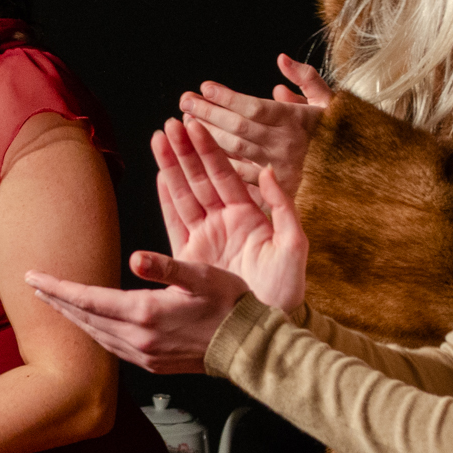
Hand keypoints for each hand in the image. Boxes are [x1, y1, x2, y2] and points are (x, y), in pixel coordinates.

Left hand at [27, 253, 248, 374]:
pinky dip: (93, 333)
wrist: (249, 347)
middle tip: (33, 285)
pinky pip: (110, 348)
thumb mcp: (202, 276)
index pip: (88, 299)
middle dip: (56, 301)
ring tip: (54, 302)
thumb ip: (166, 267)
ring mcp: (144, 354)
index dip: (58, 288)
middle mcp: (138, 338)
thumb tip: (136, 258)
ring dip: (72, 318)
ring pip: (95, 335)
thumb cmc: (230, 305)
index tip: (34, 277)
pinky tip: (89, 325)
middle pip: (85, 318)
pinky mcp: (152, 363)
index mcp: (145, 314)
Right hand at [156, 119, 307, 311]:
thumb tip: (269, 171)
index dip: (208, 149)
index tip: (194, 125)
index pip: (224, 174)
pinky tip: (160, 176)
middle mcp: (225, 222)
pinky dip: (166, 199)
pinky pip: (175, 222)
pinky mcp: (190, 257)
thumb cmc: (286, 290)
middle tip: (170, 123)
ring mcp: (207, 238)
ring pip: (185, 194)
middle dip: (184, 150)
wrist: (267, 328)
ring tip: (159, 138)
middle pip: (200, 178)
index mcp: (249, 216)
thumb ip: (282, 207)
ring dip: (171, 166)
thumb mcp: (294, 246)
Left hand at [178, 54, 330, 192]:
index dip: (227, 97)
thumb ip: (306, 78)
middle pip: (238, 128)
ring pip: (235, 152)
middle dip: (208, 114)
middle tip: (183, 102)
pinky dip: (219, 165)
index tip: (204, 86)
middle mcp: (285, 145)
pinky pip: (241, 178)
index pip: (255, 107)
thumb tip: (281, 58)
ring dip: (207, 137)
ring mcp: (279, 169)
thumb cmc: (340, 133)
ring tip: (186, 123)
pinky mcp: (276, 191)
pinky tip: (199, 153)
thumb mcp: (330, 101)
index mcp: (297, 120)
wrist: (359, 176)